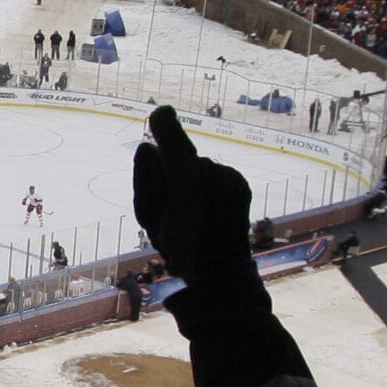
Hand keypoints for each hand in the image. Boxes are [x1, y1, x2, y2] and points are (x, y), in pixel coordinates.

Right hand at [132, 106, 256, 284]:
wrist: (222, 274)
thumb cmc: (180, 250)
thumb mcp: (149, 218)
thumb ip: (146, 179)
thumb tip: (148, 147)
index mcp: (192, 196)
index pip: (178, 153)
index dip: (168, 132)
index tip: (161, 112)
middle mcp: (218, 182)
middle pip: (181, 160)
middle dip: (169, 171)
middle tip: (168, 205)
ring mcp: (233, 181)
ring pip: (197, 165)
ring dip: (188, 179)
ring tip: (189, 211)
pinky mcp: (240, 183)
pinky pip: (213, 172)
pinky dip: (204, 182)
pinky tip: (205, 207)